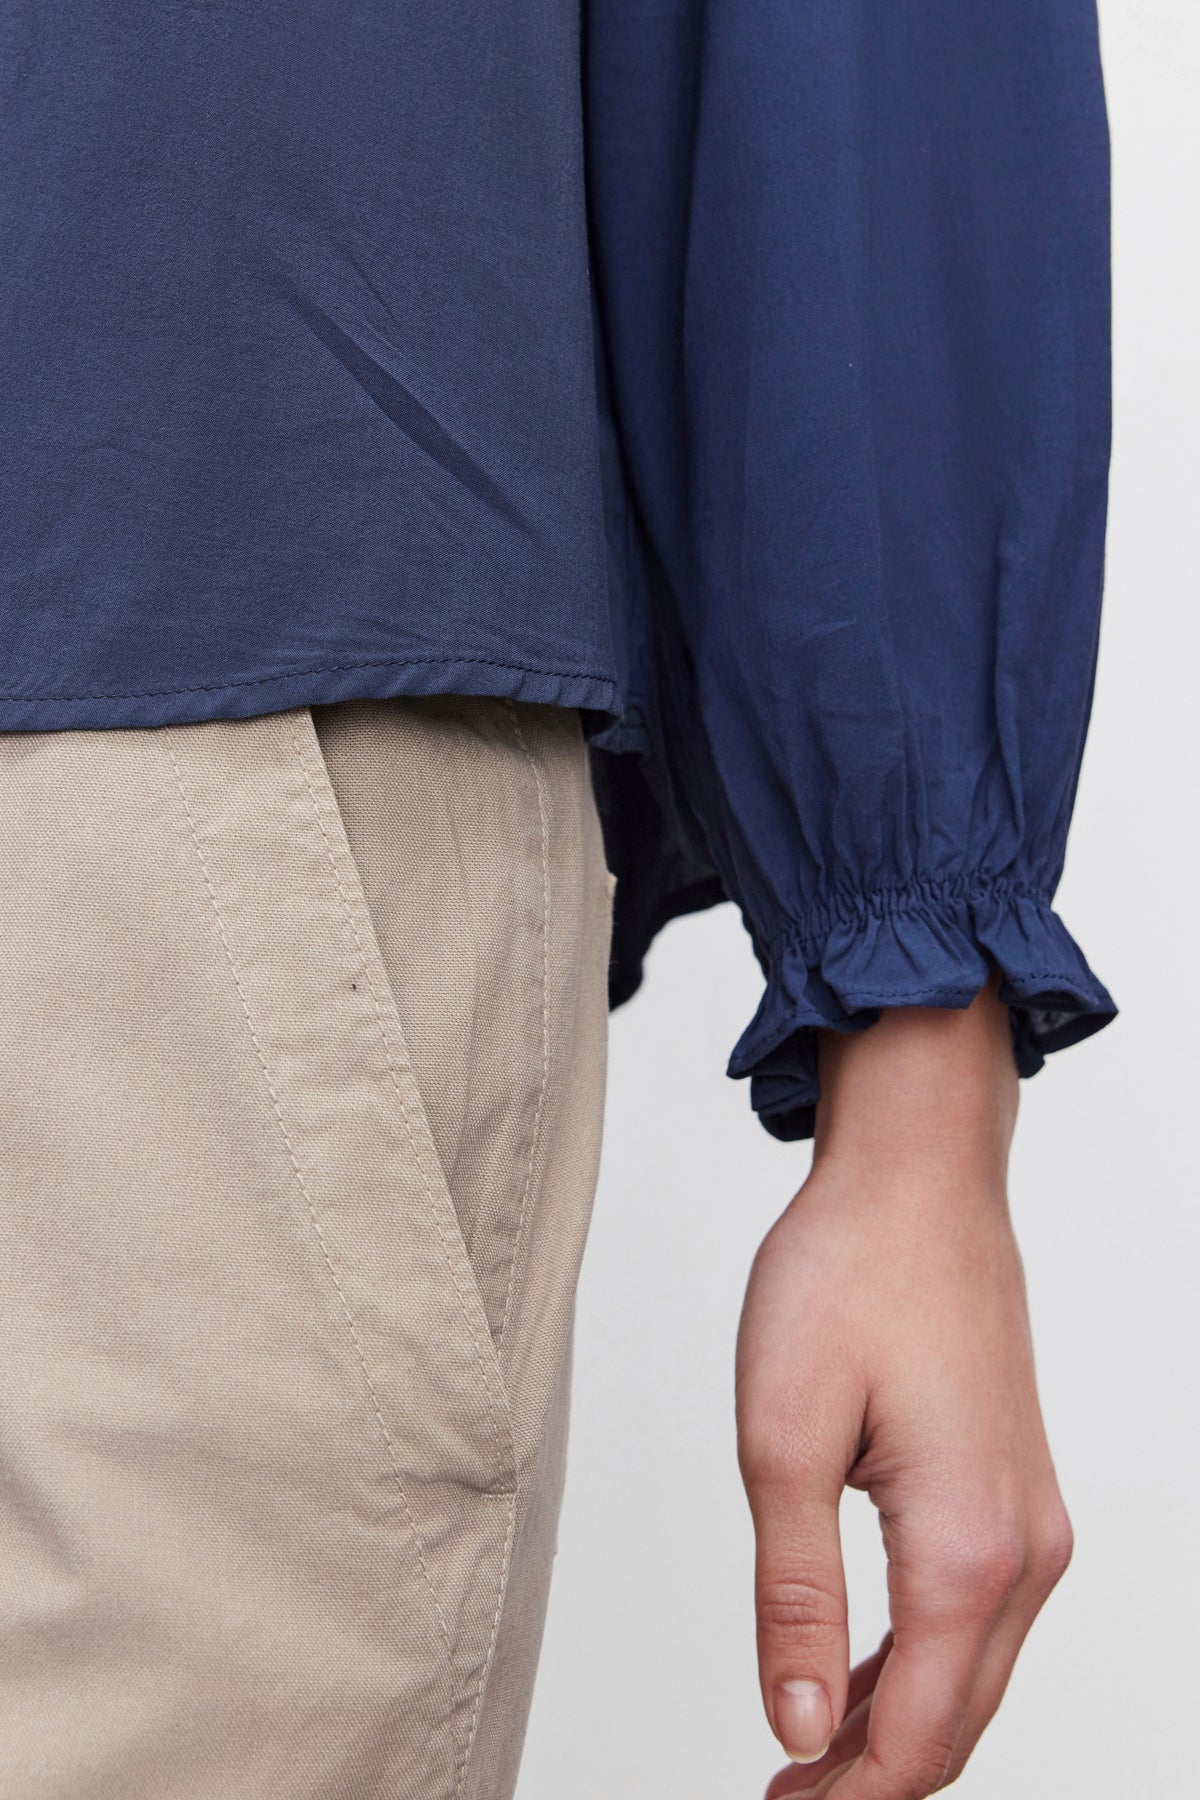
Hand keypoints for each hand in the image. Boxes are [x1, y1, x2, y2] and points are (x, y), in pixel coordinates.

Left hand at [735, 978, 1073, 1797]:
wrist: (918, 1177)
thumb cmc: (849, 1277)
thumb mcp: (784, 1437)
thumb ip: (795, 1596)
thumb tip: (799, 1722)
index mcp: (967, 1550)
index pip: (917, 1738)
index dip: (846, 1797)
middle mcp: (1023, 1548)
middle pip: (957, 1721)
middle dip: (870, 1774)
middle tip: (781, 1793)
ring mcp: (1030, 1514)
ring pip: (971, 1672)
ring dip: (894, 1721)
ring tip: (803, 1741)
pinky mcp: (1014, 1483)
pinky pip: (976, 1612)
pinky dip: (918, 1660)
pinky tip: (854, 1663)